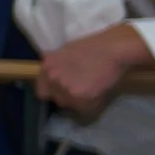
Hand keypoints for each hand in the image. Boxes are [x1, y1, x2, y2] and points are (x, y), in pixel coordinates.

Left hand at [37, 21, 151, 119]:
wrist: (112, 49)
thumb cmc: (93, 47)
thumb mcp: (65, 52)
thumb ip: (56, 66)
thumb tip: (53, 75)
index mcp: (47, 66)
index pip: (42, 91)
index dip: (54, 92)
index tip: (63, 91)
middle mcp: (52, 78)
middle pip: (57, 99)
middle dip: (68, 96)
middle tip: (81, 88)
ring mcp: (65, 88)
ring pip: (70, 104)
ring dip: (79, 100)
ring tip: (91, 89)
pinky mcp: (80, 96)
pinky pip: (84, 108)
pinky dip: (92, 103)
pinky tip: (99, 92)